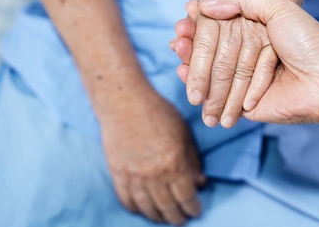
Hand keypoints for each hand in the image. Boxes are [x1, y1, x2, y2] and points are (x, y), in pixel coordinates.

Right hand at [100, 88, 205, 225]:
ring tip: (164, 218)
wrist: (125, 103)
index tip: (196, 211)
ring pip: (147, 208)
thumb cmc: (159, 113)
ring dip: (157, 217)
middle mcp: (154, 174)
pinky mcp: (117, 173)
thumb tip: (200, 182)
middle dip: (177, 217)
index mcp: (174, 164)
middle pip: (168, 207)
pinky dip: (135, 208)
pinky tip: (142, 209)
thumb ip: (192, 160)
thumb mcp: (184, 133)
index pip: (186, 197)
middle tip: (181, 220)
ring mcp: (134, 176)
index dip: (193, 208)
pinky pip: (126, 200)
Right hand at [183, 0, 310, 128]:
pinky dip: (199, 84)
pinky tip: (184, 72)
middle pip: (212, 52)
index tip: (185, 17)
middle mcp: (250, 58)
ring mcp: (247, 82)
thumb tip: (207, 3)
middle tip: (177, 37)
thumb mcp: (277, 7)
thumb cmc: (307, 40)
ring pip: (211, 73)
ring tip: (177, 51)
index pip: (221, 29)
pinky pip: (218, 96)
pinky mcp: (245, 105)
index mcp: (257, 35)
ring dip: (191, 63)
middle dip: (192, 45)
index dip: (202, 24)